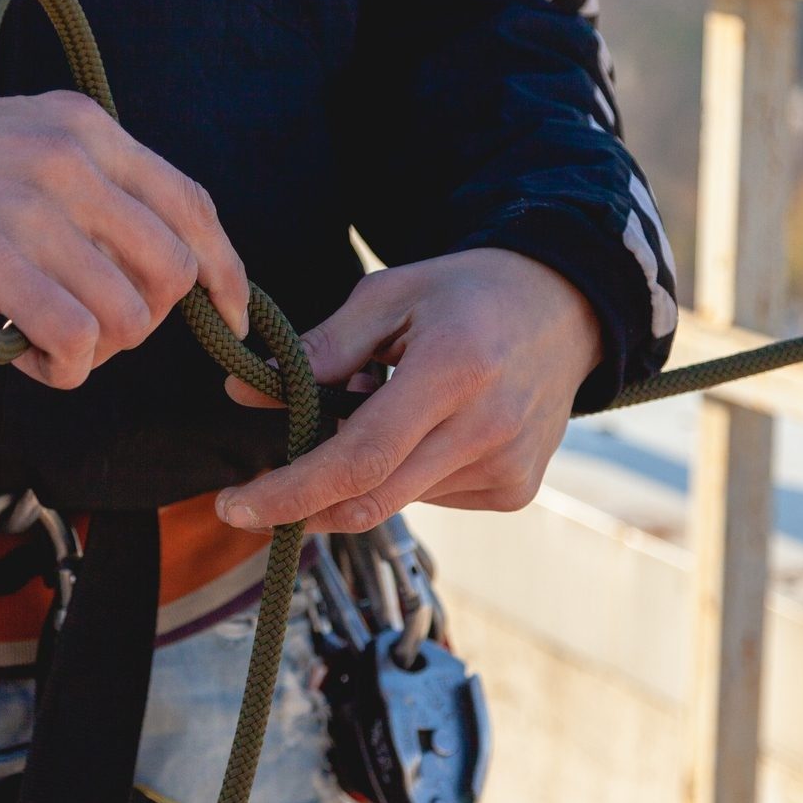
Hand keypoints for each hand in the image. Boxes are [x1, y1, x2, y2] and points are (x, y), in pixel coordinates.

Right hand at [0, 91, 250, 388]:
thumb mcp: (31, 144)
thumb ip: (98, 184)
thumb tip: (173, 261)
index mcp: (89, 128)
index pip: (191, 205)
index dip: (224, 270)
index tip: (227, 312)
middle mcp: (72, 159)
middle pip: (171, 269)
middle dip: (150, 320)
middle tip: (100, 330)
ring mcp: (34, 209)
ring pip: (127, 314)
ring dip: (100, 350)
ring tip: (53, 342)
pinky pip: (75, 339)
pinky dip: (65, 368)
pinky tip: (29, 357)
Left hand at [216, 249, 601, 532]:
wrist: (566, 309)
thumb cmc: (465, 294)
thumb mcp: (388, 297)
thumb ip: (319, 350)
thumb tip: (243, 394)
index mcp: (453, 371)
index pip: (359, 458)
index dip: (291, 491)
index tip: (236, 506)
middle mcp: (487, 429)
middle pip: (371, 500)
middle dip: (300, 508)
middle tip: (247, 502)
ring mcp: (507, 469)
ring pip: (396, 501)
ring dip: (359, 474)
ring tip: (377, 411)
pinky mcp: (513, 491)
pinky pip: (429, 499)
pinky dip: (401, 476)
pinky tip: (422, 430)